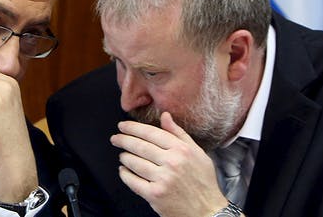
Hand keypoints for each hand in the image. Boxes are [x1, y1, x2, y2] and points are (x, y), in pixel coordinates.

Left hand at [110, 112, 227, 216]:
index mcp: (181, 149)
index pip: (151, 133)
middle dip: (123, 140)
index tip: (123, 126)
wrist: (207, 210)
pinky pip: (133, 181)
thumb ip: (179, 133)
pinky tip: (123, 170)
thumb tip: (164, 116)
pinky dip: (125, 175)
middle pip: (140, 146)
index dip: (133, 128)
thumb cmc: (202, 181)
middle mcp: (172, 162)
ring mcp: (162, 179)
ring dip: (125, 157)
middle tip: (115, 138)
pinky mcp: (155, 195)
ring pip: (134, 162)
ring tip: (122, 155)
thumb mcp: (197, 152)